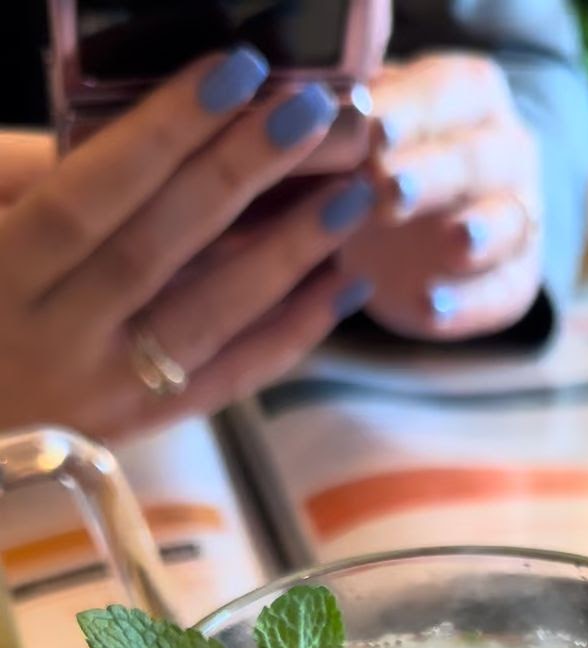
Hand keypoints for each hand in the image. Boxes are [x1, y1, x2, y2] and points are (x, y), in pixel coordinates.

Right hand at [0, 51, 377, 442]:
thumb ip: (35, 179)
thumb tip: (133, 127)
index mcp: (2, 277)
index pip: (89, 196)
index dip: (163, 134)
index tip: (234, 73)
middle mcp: (54, 341)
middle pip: (158, 250)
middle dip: (240, 177)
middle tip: (312, 117)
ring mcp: (101, 394)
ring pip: (204, 321)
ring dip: (284, 257)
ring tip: (347, 198)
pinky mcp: (138, 430)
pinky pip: (225, 383)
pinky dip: (288, 335)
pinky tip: (337, 286)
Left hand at [337, 54, 542, 341]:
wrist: (389, 241)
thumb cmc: (362, 167)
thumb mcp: (345, 136)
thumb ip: (329, 125)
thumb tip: (285, 112)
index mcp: (466, 93)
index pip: (444, 94)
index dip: (408, 111)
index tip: (367, 126)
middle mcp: (505, 149)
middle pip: (477, 157)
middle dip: (432, 173)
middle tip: (385, 187)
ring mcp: (516, 218)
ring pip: (507, 221)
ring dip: (478, 233)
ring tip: (454, 243)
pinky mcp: (512, 282)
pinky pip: (498, 294)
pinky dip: (467, 304)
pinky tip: (431, 307)